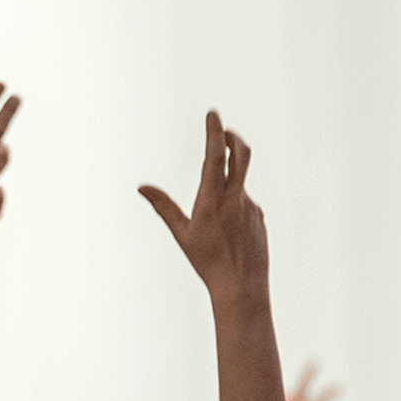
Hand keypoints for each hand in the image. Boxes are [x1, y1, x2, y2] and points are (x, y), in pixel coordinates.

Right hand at [139, 111, 269, 301]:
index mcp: (213, 200)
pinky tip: (227, 231)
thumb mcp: (182, 234)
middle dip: (232, 138)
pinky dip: (233, 205)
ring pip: (239, 182)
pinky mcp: (258, 216)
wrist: (242, 286)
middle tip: (223, 130)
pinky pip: (243, 202)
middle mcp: (235, 198)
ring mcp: (250, 206)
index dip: (214, 132)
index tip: (212, 114)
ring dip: (228, 179)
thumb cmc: (207, 262)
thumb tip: (142, 187)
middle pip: (241, 154)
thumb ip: (163, 206)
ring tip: (213, 208)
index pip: (215, 156)